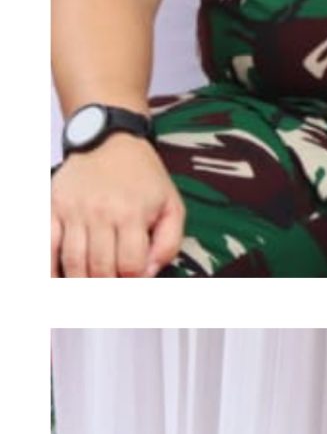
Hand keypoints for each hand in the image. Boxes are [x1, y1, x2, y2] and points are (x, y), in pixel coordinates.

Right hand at [52, 137, 185, 278]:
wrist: (111, 141)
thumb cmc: (144, 177)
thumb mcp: (172, 205)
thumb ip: (169, 242)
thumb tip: (149, 272)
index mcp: (132, 214)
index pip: (130, 265)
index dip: (133, 282)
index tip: (133, 283)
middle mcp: (100, 212)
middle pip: (100, 268)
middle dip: (108, 286)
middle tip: (111, 292)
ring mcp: (73, 210)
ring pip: (73, 261)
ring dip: (82, 282)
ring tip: (89, 290)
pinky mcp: (53, 206)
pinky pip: (46, 243)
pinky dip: (49, 266)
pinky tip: (56, 280)